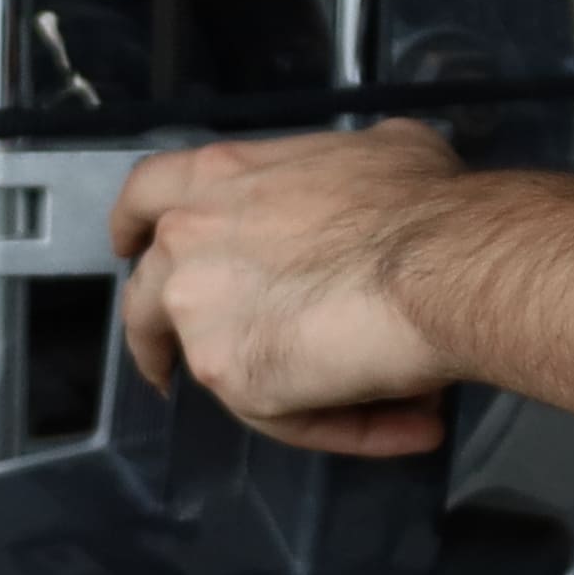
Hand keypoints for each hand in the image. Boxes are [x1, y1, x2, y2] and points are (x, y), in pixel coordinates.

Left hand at [113, 121, 478, 455]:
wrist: (443, 266)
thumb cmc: (423, 201)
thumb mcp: (380, 150)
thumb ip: (342, 173)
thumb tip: (373, 190)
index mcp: (220, 176)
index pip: (147, 193)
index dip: (134, 224)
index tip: (130, 248)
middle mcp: (190, 241)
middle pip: (147, 294)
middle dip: (163, 331)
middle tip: (204, 357)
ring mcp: (199, 312)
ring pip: (217, 365)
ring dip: (283, 387)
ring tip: (375, 400)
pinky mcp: (229, 375)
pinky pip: (282, 415)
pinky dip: (345, 424)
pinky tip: (410, 423)